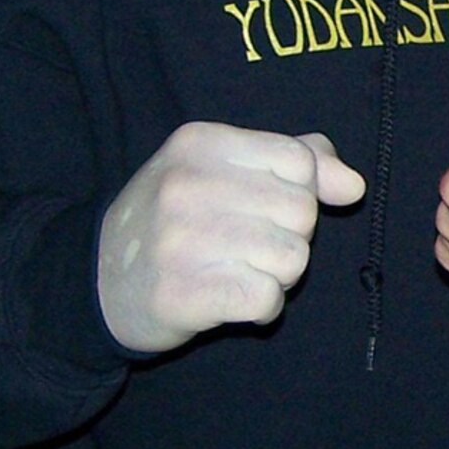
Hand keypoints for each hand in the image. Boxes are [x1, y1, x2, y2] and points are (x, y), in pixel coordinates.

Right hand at [98, 122, 364, 353]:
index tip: (262, 208)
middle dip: (288, 237)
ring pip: (293, 258)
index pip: (300, 161)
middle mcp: (188, 183)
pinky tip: (231, 298)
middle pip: (302, 212)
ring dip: (276, 275)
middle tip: (245, 246)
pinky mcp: (182, 293)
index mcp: (201, 142)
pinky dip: (261, 307)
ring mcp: (181, 239)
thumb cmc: (174, 219)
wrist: (96, 280)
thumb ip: (295, 161)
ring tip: (237, 270)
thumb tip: (352, 185)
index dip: (299, 192)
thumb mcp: (223, 169)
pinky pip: (268, 298)